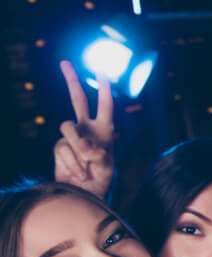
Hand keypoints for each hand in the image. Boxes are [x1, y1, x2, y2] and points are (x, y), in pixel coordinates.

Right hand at [53, 61, 114, 197]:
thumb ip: (98, 154)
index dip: (104, 89)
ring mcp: (71, 136)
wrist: (86, 194)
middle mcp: (86, 128)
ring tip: (87, 166)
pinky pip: (62, 148)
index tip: (102, 72)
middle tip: (65, 62)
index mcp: (105, 129)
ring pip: (67, 128)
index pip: (105, 105)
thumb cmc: (102, 179)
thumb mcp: (106, 167)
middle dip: (71, 80)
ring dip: (78, 146)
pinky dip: (72, 163)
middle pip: (77, 99)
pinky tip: (79, 174)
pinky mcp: (59, 147)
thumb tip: (85, 147)